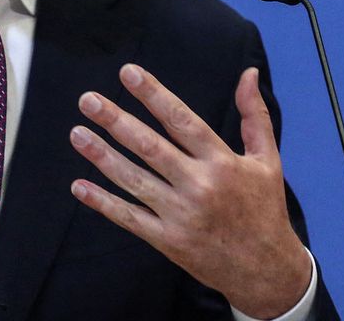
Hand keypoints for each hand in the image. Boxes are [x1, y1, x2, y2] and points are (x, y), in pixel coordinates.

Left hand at [69, 64, 310, 319]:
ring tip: (77, 133)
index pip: (182, 121)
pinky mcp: (168, 241)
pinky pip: (130, 218)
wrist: (266, 271)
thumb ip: (254, 115)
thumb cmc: (264, 208)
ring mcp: (180, 215)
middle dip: (116, 121)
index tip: (128, 73)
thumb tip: (248, 73)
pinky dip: (103, 203)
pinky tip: (79, 186)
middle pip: (150, 147)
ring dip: (102, 156)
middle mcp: (199, 186)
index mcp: (222, 162)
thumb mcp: (267, 159)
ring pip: (134, 180)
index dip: (154, 95)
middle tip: (88, 100)